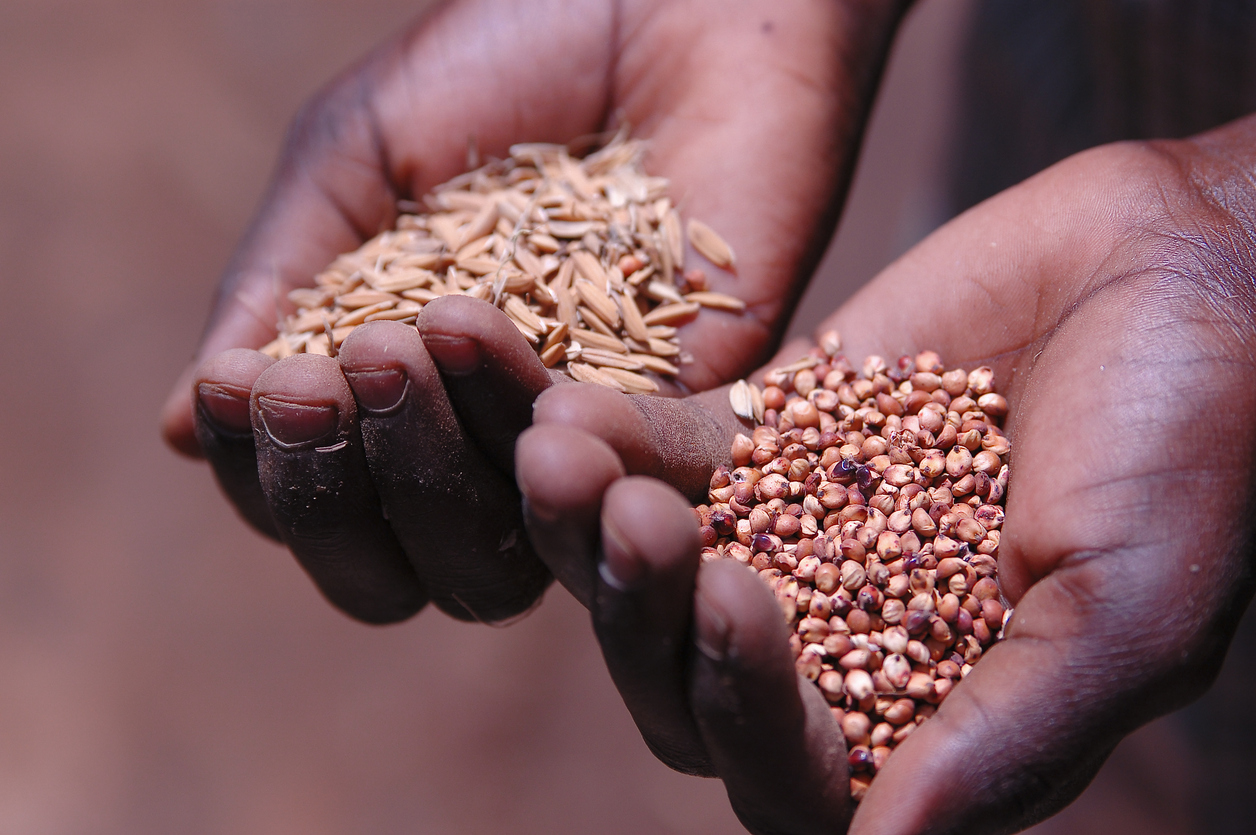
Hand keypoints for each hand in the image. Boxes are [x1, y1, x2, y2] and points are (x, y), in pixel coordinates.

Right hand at [158, 0, 908, 621]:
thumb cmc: (508, 58)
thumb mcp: (358, 159)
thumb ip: (282, 289)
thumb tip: (181, 429)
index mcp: (408, 400)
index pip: (322, 505)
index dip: (270, 473)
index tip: (245, 385)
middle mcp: (499, 449)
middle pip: (409, 572)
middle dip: (337, 495)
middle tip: (321, 380)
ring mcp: (596, 446)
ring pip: (503, 560)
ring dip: (429, 470)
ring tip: (401, 342)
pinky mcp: (701, 418)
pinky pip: (619, 483)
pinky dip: (553, 438)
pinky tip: (498, 355)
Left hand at [516, 114, 1255, 832]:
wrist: (1177, 271)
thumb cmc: (1192, 447)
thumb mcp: (1130, 606)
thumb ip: (1013, 733)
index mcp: (916, 717)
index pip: (791, 771)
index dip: (745, 706)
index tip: (735, 600)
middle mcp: (829, 640)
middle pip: (682, 669)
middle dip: (641, 603)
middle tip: (631, 520)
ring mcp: (777, 534)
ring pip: (646, 555)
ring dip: (586, 517)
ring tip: (552, 451)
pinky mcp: (752, 435)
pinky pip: (653, 447)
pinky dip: (601, 428)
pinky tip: (545, 395)